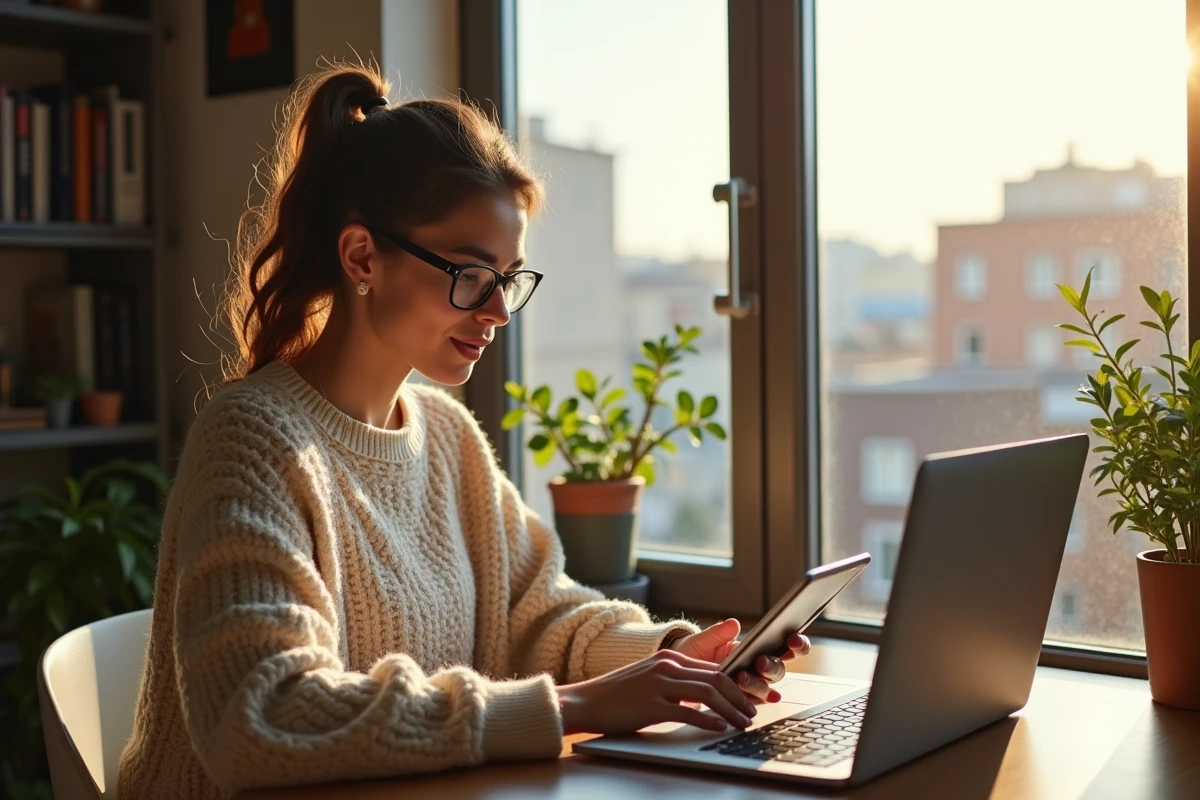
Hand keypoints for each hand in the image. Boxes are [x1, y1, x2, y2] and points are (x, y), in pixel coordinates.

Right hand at [556, 649, 758, 734]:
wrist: (585, 700)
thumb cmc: (617, 694)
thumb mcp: (650, 679)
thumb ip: (676, 682)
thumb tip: (704, 695)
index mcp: (668, 657)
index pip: (712, 668)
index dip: (736, 684)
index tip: (749, 698)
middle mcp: (666, 666)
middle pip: (715, 679)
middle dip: (739, 697)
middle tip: (752, 712)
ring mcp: (658, 684)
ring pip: (707, 694)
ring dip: (730, 709)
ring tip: (743, 722)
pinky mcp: (651, 704)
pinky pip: (687, 711)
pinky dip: (708, 719)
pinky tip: (719, 727)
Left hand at [668, 618, 811, 702]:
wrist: (675, 676)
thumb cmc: (691, 654)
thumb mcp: (701, 640)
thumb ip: (717, 633)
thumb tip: (733, 623)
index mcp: (752, 648)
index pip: (781, 644)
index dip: (795, 642)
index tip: (792, 637)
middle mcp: (755, 666)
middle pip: (778, 667)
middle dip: (774, 664)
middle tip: (760, 661)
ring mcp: (749, 683)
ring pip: (767, 685)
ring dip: (759, 682)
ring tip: (742, 678)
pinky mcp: (740, 699)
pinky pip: (755, 701)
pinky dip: (761, 700)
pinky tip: (766, 699)